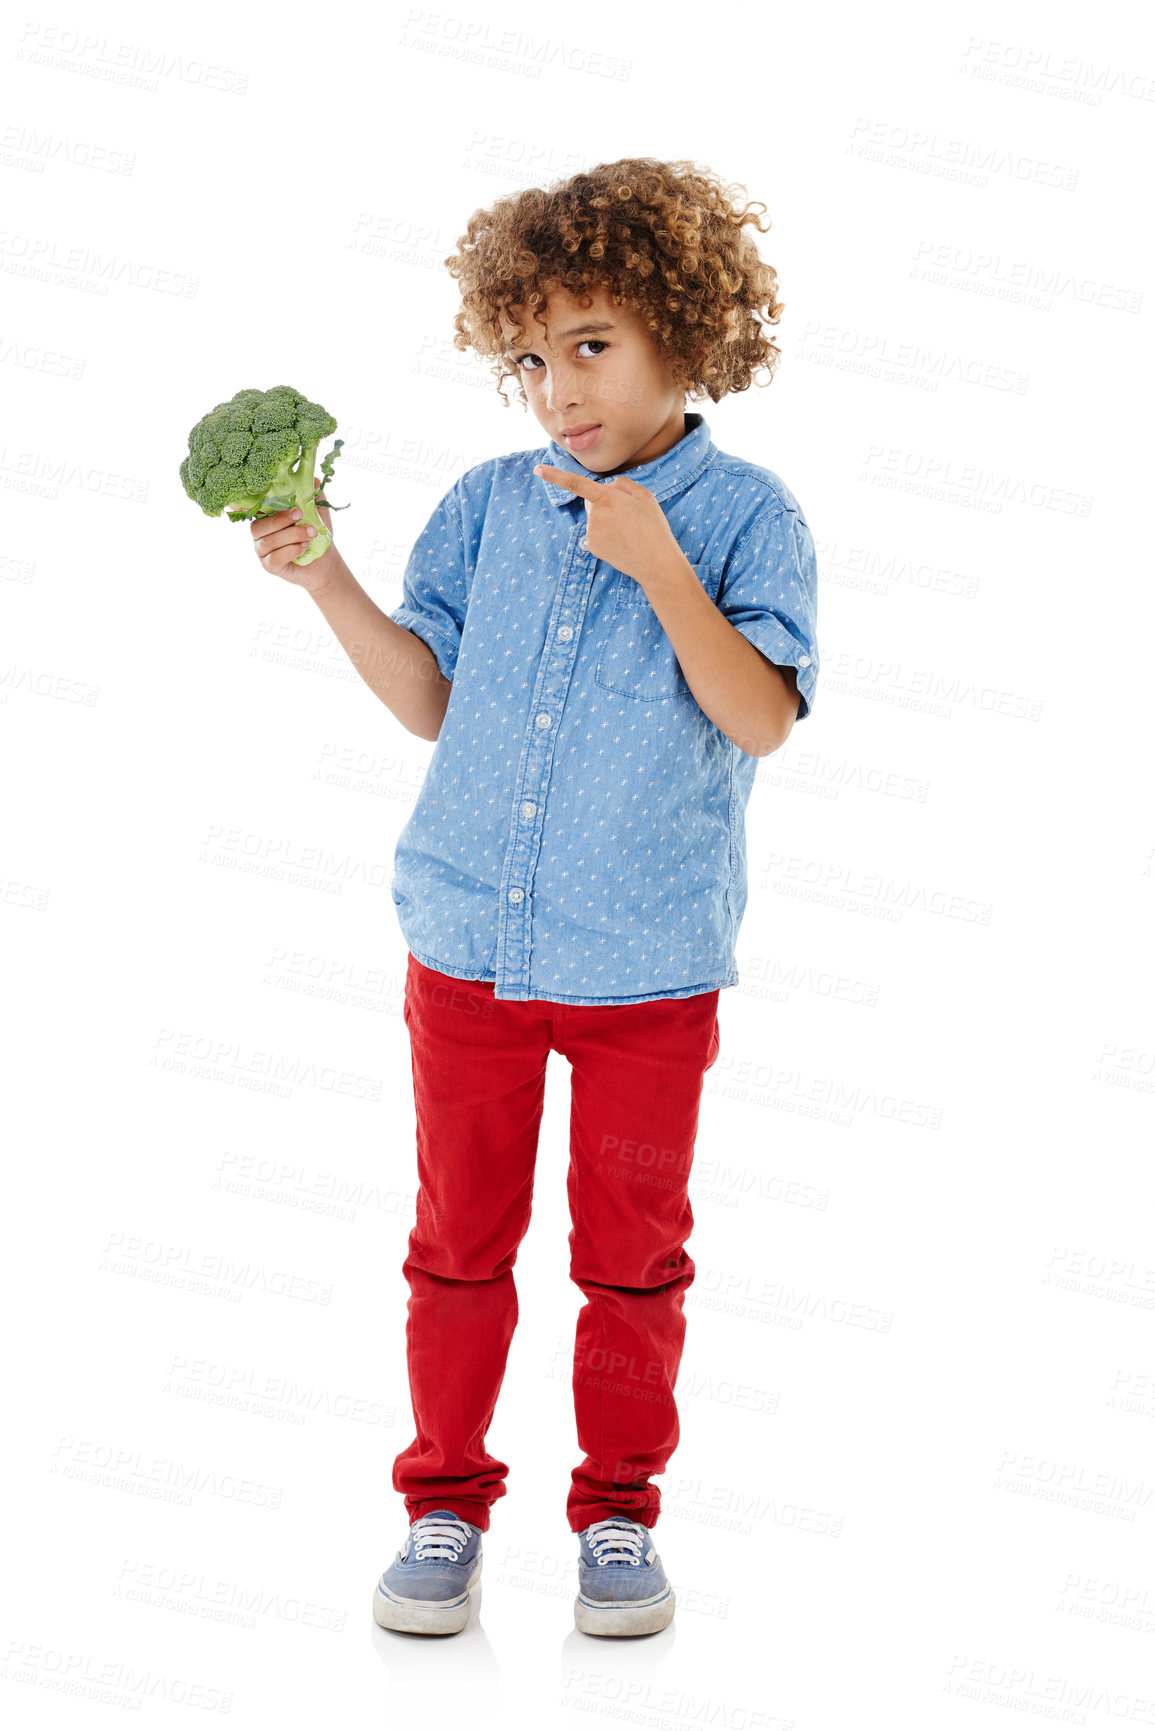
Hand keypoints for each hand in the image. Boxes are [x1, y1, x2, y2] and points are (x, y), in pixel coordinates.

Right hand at [250, 476, 336, 593]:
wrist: (326, 562)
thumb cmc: (316, 535)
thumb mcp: (317, 513)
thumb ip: (312, 497)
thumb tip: (315, 480)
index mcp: (267, 517)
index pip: (251, 509)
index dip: (242, 504)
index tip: (238, 500)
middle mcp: (261, 534)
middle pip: (257, 526)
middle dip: (279, 519)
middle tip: (300, 514)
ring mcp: (263, 551)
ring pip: (268, 541)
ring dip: (291, 535)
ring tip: (310, 533)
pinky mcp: (270, 566)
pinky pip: (274, 557)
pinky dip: (290, 550)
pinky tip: (303, 547)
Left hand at [532, 464, 681, 587]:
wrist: (655, 562)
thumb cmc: (653, 527)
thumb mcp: (645, 495)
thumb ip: (622, 484)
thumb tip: (606, 487)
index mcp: (608, 498)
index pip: (576, 483)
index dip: (555, 476)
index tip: (538, 470)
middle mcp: (595, 514)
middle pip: (591, 500)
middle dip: (604, 502)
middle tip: (628, 516)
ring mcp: (591, 531)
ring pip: (594, 517)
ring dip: (606, 519)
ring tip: (628, 531)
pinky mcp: (591, 546)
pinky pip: (595, 532)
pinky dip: (605, 534)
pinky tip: (621, 541)